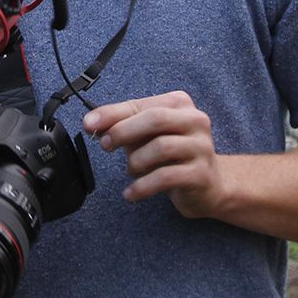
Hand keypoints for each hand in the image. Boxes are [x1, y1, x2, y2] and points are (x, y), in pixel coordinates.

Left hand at [83, 91, 226, 217]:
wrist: (209, 186)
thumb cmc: (172, 157)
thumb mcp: (146, 137)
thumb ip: (123, 126)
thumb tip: (92, 123)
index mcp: (180, 104)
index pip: (141, 104)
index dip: (112, 113)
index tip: (89, 124)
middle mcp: (195, 120)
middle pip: (155, 119)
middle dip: (124, 131)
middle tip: (106, 145)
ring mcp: (201, 147)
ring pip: (161, 147)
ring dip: (136, 161)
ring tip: (131, 171)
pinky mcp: (201, 174)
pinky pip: (166, 177)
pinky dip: (142, 186)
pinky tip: (131, 193)